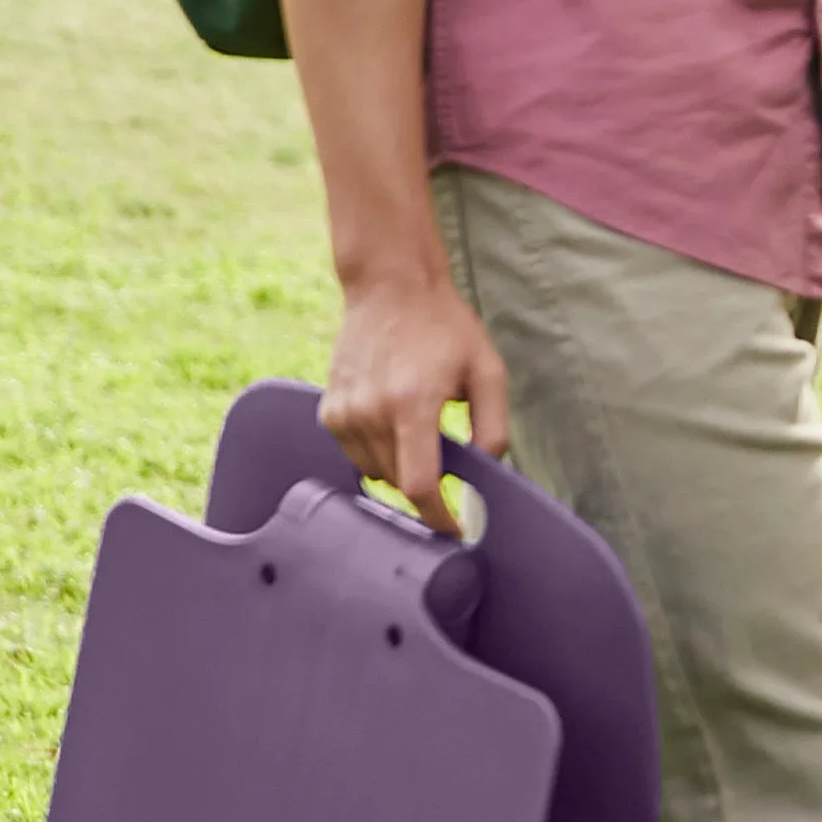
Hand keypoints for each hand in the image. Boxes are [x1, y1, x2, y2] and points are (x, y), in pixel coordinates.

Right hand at [321, 270, 507, 537]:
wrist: (390, 288)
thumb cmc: (446, 328)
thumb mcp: (489, 373)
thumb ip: (493, 428)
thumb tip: (489, 474)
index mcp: (413, 405)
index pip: (420, 485)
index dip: (439, 517)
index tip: (455, 532)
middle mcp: (370, 412)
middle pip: (399, 483)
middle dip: (429, 486)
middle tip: (451, 463)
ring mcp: (343, 412)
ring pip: (376, 474)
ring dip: (403, 468)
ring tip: (422, 430)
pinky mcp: (329, 410)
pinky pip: (356, 455)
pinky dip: (379, 453)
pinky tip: (396, 422)